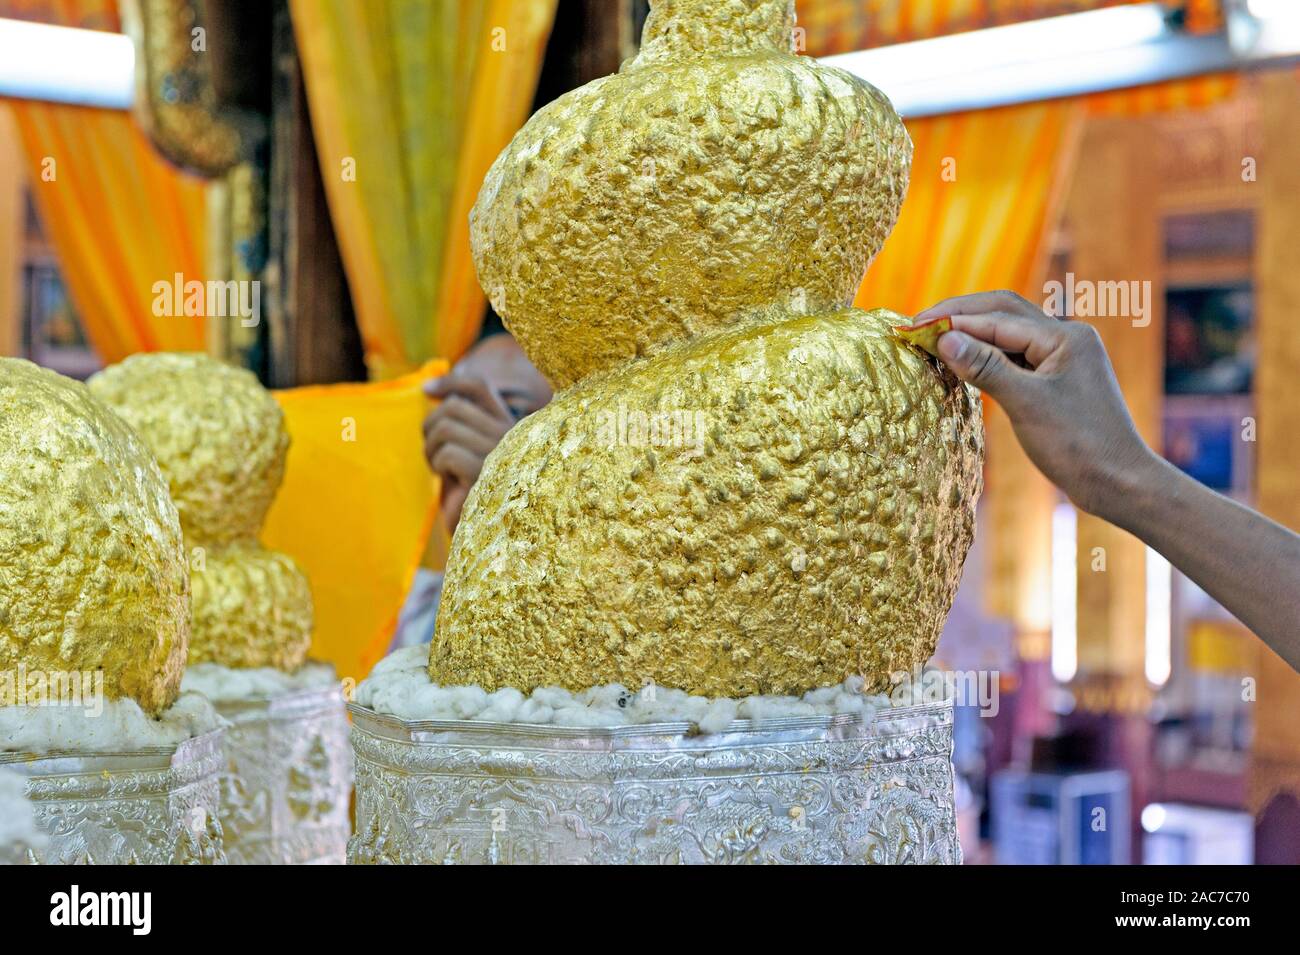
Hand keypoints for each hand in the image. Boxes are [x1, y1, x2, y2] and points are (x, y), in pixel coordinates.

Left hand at [421, 373, 516, 528]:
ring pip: (446, 427)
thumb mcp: (464, 448)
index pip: (478, 387)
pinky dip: (439, 465)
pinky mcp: (488, 475)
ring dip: (431, 448)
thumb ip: (456, 419)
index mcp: (508, 424)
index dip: (449, 382)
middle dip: (430, 427)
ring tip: (438, 467)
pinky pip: (448, 453)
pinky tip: (446, 479)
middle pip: (454, 406)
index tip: (425, 391)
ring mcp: (502, 454)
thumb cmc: (469, 489)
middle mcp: (510, 435)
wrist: (482, 535)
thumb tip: (428, 387)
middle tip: (431, 451)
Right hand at [917, 290, 1156, 519]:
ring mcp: (1063, 358)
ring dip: (972, 334)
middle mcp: (1066, 338)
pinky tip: (964, 364)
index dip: (953, 320)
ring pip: (1008, 333)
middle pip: (1003, 312)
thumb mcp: (1026, 404)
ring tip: (934, 341)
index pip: (997, 318)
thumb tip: (944, 338)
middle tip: (918, 325)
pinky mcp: (1058, 379)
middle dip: (960, 316)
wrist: (1119, 482)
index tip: (913, 327)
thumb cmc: (1078, 445)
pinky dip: (987, 356)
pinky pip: (1015, 357)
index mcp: (1065, 336)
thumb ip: (985, 367)